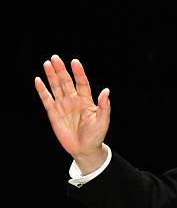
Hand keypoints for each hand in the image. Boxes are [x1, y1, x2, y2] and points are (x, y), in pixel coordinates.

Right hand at [34, 55, 109, 172]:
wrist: (85, 149)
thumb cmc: (96, 135)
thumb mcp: (103, 121)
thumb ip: (105, 106)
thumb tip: (107, 91)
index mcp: (86, 100)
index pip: (82, 83)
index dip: (78, 73)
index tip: (75, 62)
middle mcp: (74, 100)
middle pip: (66, 82)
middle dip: (61, 70)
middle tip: (55, 58)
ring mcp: (63, 105)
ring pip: (56, 87)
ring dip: (51, 76)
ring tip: (47, 64)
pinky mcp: (53, 113)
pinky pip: (47, 99)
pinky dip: (42, 90)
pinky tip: (38, 80)